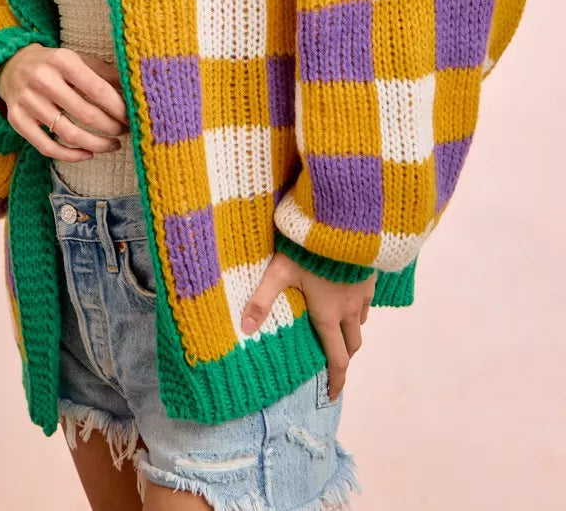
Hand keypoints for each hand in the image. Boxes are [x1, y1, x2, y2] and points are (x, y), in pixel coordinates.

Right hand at [0, 44, 129, 160]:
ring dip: (97, 144)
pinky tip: (88, 154)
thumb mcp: (78, 59)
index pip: (97, 90)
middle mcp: (43, 80)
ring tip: (113, 145)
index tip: (131, 116)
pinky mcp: (17, 120)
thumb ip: (104, 74)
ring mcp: (27, 102)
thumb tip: (132, 91)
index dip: (118, 108)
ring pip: (69, 134)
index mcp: (62, 61)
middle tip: (124, 131)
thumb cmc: (54, 65)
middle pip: (86, 114)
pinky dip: (71, 155)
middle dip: (111, 127)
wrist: (11, 65)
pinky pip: (47, 147)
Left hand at [240, 251, 375, 400]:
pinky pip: (366, 300)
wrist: (343, 221)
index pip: (337, 358)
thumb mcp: (280, 271)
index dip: (336, 380)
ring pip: (360, 321)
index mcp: (328, 315)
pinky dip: (357, 308)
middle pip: (352, 344)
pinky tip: (347, 296)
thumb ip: (262, 299)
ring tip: (338, 330)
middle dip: (344, 357)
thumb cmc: (309, 249)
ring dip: (350, 331)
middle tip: (334, 364)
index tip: (332, 394)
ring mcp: (362, 292)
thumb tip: (245, 329)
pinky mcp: (369, 275)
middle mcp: (349, 309)